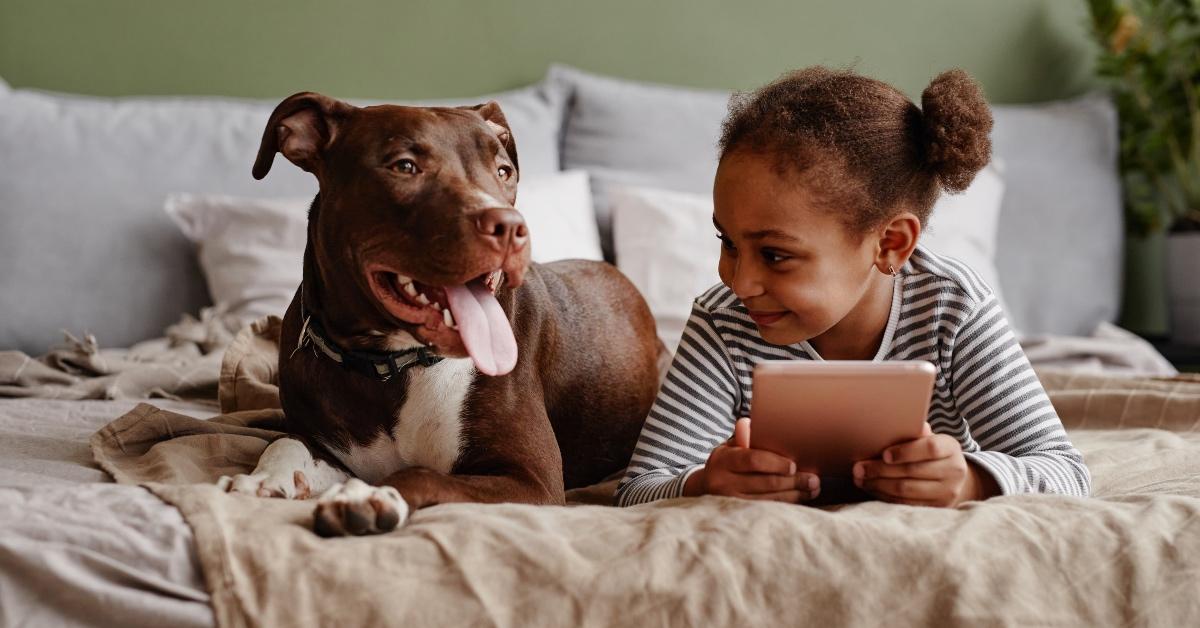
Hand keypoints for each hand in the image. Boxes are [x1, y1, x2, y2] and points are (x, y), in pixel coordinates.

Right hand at [683, 417, 820, 502]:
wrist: (706, 487)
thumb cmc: (727, 462)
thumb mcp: (730, 447)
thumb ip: (743, 437)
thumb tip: (750, 423)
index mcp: (722, 460)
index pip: (752, 460)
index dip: (775, 463)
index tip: (794, 466)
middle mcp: (722, 482)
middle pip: (765, 482)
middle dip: (793, 481)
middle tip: (814, 479)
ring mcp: (729, 502)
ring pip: (769, 500)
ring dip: (795, 495)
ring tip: (812, 489)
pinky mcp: (738, 515)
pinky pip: (767, 510)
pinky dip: (786, 505)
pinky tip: (800, 499)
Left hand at [852, 423, 998, 506]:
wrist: (952, 478)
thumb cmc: (931, 453)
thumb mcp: (927, 439)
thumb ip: (913, 433)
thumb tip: (894, 422)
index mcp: (951, 448)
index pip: (929, 448)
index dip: (905, 451)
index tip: (884, 454)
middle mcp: (953, 471)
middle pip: (912, 471)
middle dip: (880, 470)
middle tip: (858, 468)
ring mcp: (946, 492)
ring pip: (906, 490)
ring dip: (878, 484)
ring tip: (860, 479)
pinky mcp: (936, 508)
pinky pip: (905, 503)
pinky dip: (885, 496)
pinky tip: (871, 488)